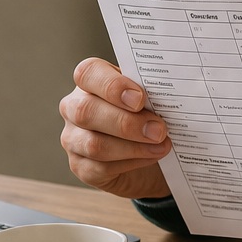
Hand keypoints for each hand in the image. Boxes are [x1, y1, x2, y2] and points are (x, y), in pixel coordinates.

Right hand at [59, 57, 173, 199]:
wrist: (148, 159)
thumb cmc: (146, 118)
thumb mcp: (149, 99)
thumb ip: (150, 94)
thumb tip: (168, 97)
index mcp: (90, 82)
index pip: (88, 73)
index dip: (112, 85)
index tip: (140, 99)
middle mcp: (74, 108)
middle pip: (86, 111)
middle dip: (126, 122)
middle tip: (158, 130)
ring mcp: (73, 139)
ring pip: (94, 144)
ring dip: (133, 147)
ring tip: (161, 145)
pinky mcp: (81, 167)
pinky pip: (101, 167)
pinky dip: (131, 163)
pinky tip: (151, 157)